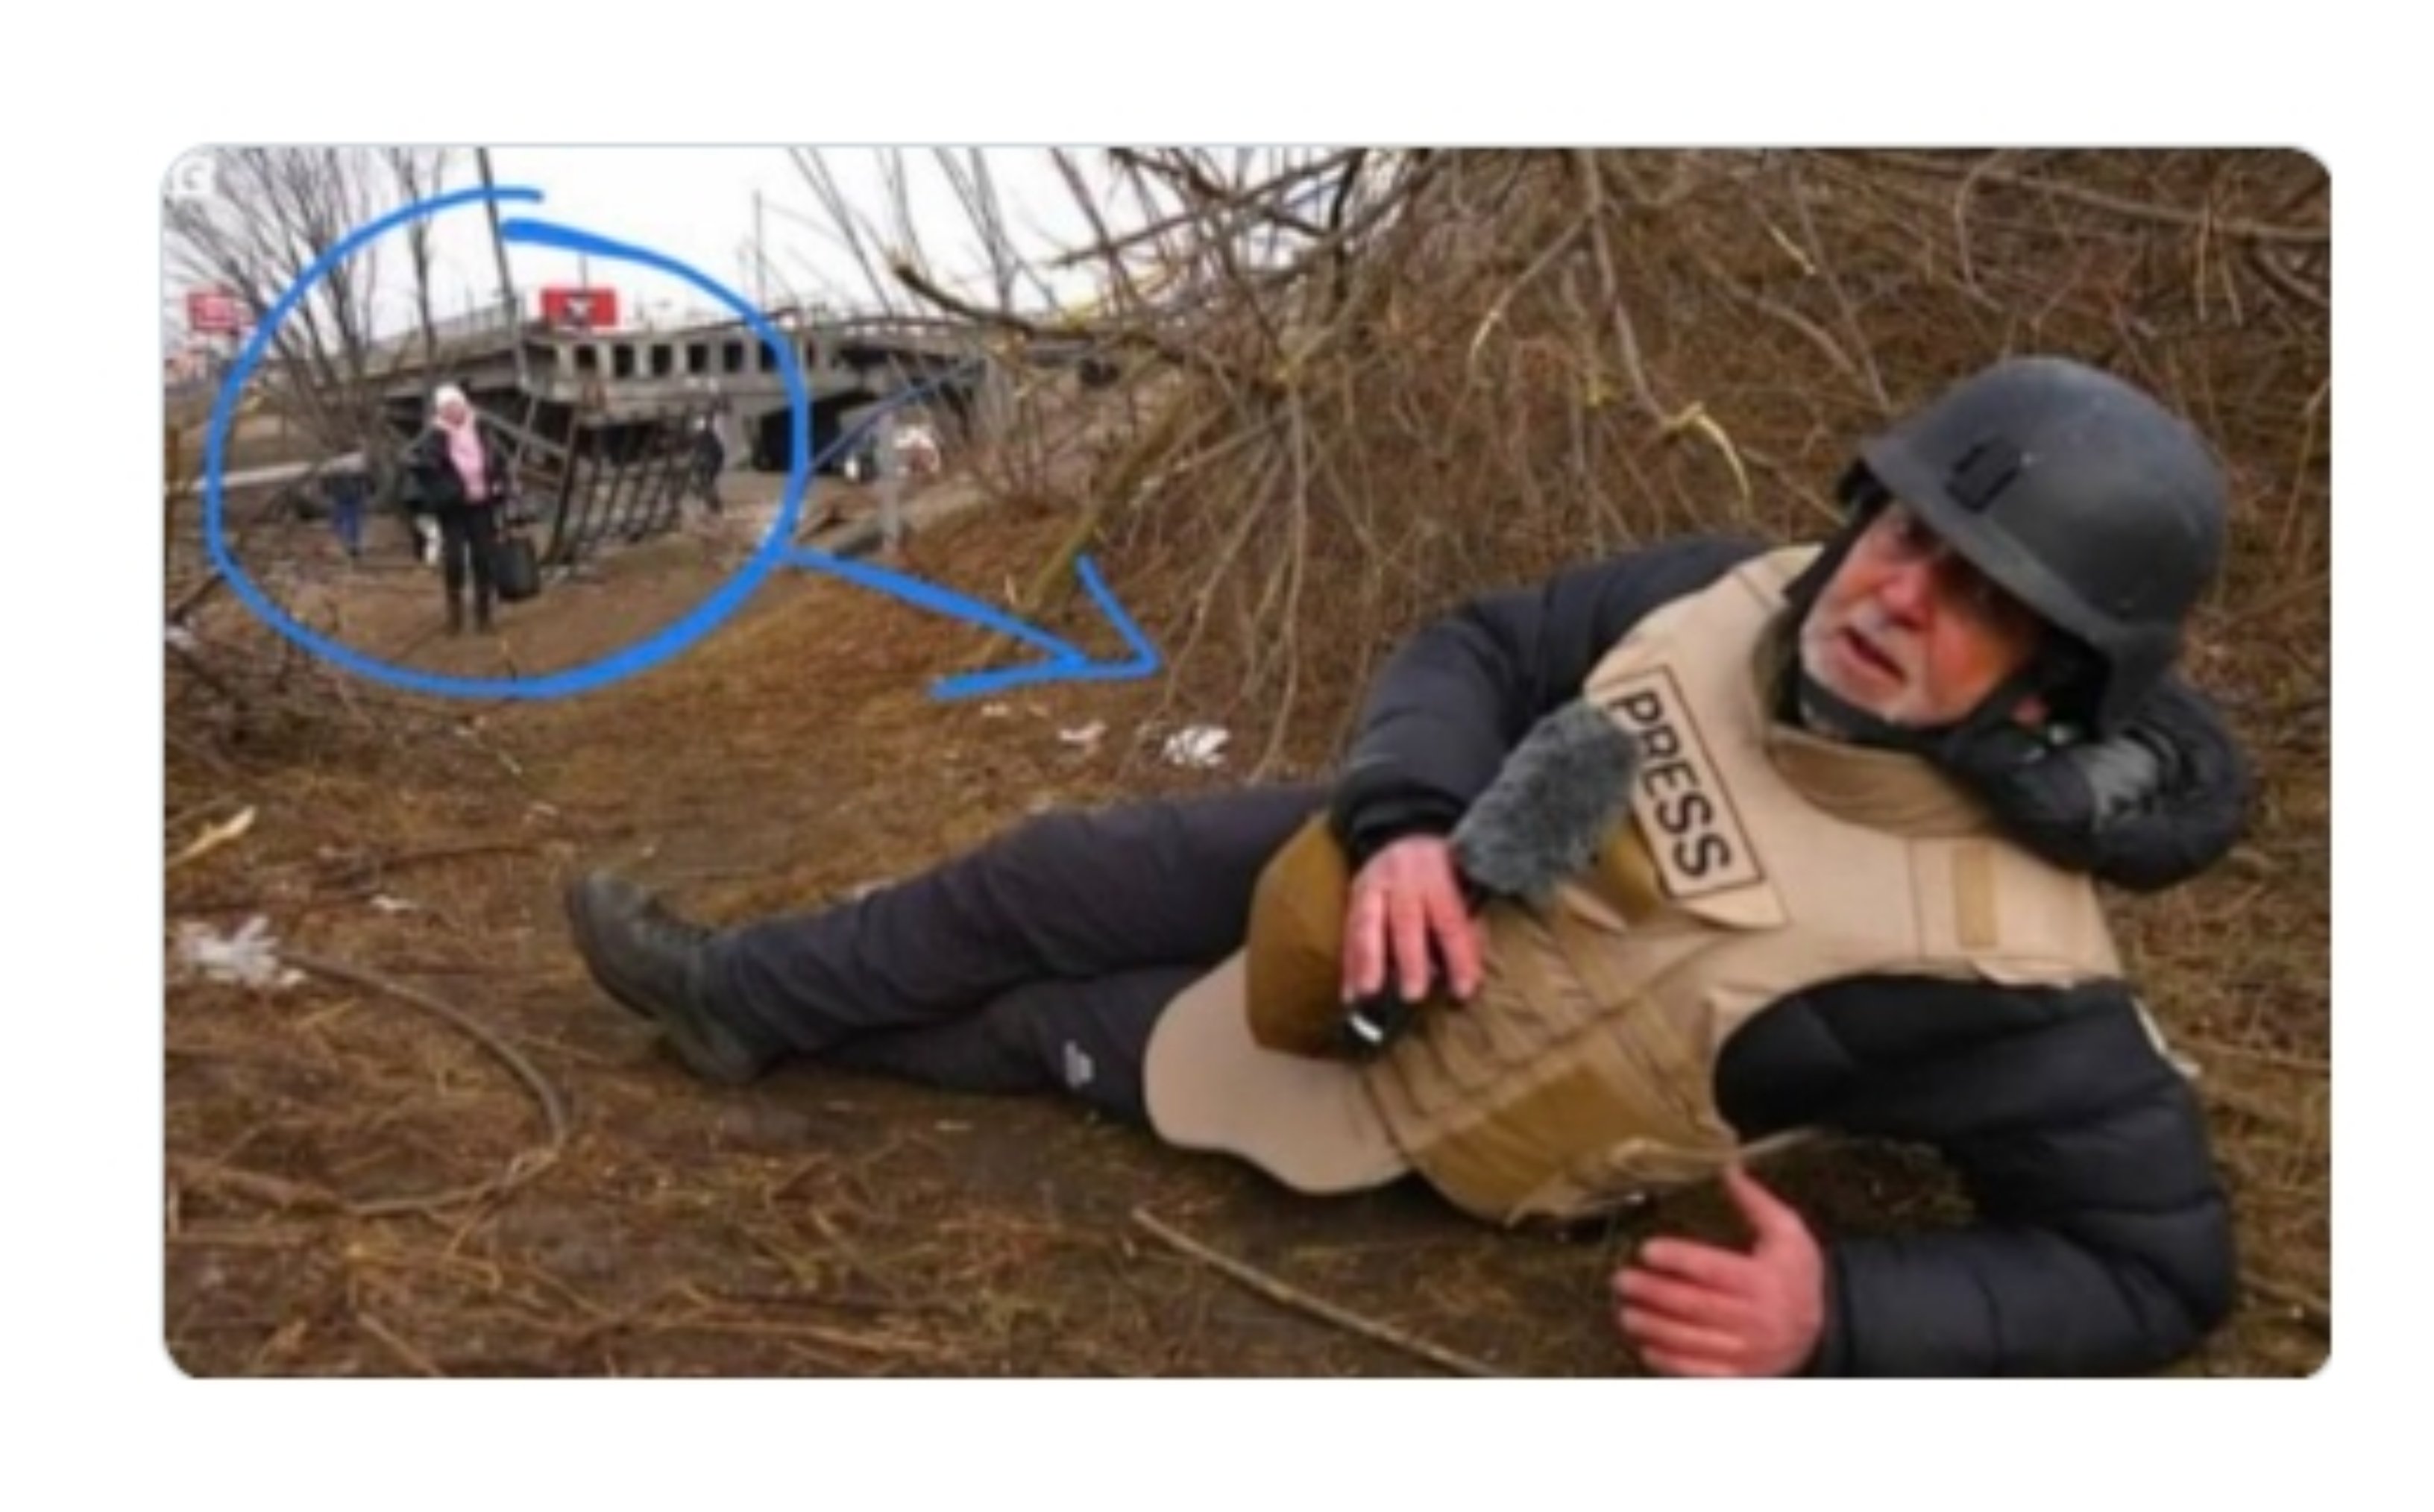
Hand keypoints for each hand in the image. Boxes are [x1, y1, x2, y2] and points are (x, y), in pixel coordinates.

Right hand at [1340, 835, 1482, 1004]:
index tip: (1463, 990)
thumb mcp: (1465, 884)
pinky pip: (1349, 933)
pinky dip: (1349, 965)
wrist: (1405, 835)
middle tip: (1413, 994)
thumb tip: (1471, 973)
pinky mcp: (1353, 897)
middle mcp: (1402, 876)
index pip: (1449, 920)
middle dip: (1410, 960)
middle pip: (1406, 921)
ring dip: (1368, 962)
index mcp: (1437, 871)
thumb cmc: (1444, 870)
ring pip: (1368, 925)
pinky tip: (1349, 993)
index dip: (1458, 956)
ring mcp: (1372, 884)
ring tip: (1369, 993)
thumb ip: (1469, 925)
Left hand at [1612, 1163, 1824, 1376]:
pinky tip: (1646, 1347)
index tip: (1647, 1250)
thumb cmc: (1798, 1275)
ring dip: (1654, 1328)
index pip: (1713, 1269)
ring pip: (1693, 1341)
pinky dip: (1670, 1362)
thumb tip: (1728, 1168)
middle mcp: (1756, 1318)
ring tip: (1625, 1313)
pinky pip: (1700, 1372)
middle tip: (1622, 1281)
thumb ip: (1756, 1203)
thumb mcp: (1788, 1233)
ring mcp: (1748, 1352)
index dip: (1678, 1259)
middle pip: (1696, 1306)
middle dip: (1654, 1294)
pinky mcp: (1741, 1375)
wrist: (1825, 1329)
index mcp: (1764, 1280)